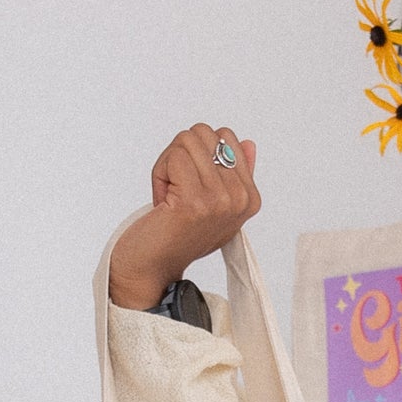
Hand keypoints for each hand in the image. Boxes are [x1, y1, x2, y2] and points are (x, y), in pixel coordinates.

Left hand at [109, 123, 261, 308]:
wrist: (151, 267)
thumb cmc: (177, 235)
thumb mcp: (214, 203)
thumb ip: (233, 173)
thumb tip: (246, 142)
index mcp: (249, 197)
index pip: (227, 137)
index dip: (198, 152)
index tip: (193, 184)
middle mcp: (239, 199)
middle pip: (205, 133)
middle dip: (181, 153)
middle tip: (176, 188)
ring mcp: (219, 200)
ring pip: (187, 140)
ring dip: (168, 163)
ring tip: (169, 194)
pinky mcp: (194, 201)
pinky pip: (174, 156)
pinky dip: (159, 173)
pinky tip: (162, 200)